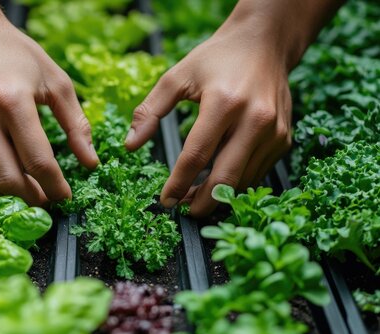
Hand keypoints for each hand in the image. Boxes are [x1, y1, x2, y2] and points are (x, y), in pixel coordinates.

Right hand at [0, 2, 98, 204]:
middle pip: (7, 178)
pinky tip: (3, 172)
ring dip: (9, 193)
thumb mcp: (55, 81)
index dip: (54, 186)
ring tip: (27, 191)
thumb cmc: (12, 53)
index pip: (38, 160)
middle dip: (31, 198)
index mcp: (12, 100)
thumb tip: (90, 161)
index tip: (64, 196)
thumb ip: (76, 124)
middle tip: (45, 200)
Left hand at [126, 10, 293, 216]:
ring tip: (195, 196)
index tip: (165, 200)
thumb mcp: (177, 76)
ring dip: (217, 195)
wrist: (265, 44)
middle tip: (182, 210)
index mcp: (225, 102)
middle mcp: (255, 120)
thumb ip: (150, 111)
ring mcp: (274, 132)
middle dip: (202, 203)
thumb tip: (130, 145)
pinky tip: (216, 180)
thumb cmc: (217, 59)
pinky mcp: (284, 139)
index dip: (178, 183)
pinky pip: (257, 173)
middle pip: (225, 178)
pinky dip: (235, 183)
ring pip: (242, 180)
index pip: (196, 156)